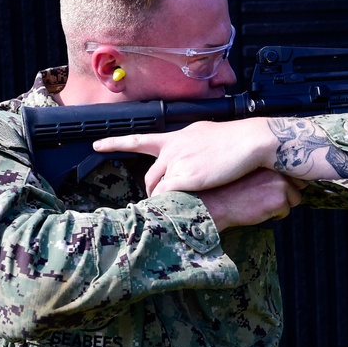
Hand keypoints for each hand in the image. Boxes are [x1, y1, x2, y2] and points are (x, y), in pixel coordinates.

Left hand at [92, 119, 273, 195]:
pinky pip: (169, 197)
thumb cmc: (235, 139)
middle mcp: (172, 149)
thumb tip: (189, 156)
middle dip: (155, 192)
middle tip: (166, 201)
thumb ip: (191, 146)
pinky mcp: (186, 179)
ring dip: (163, 201)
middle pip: (150, 176)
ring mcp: (177, 164)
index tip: (97, 145)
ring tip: (177, 208)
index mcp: (176, 137)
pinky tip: (178, 211)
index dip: (115, 142)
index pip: (139, 139)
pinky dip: (170, 206)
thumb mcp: (206, 135)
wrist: (250, 141)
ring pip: (158, 190)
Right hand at [197, 169, 306, 230]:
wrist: (213, 203)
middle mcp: (277, 167)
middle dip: (285, 191)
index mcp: (269, 156)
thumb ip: (261, 164)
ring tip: (259, 202)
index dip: (284, 178)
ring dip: (280, 204)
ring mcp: (280, 183)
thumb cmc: (224, 186)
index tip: (273, 183)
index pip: (291, 167)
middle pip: (297, 183)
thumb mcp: (243, 166)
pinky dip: (274, 214)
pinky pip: (285, 211)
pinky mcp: (280, 200)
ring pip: (294, 198)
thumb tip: (278, 169)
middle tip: (264, 194)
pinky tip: (257, 209)